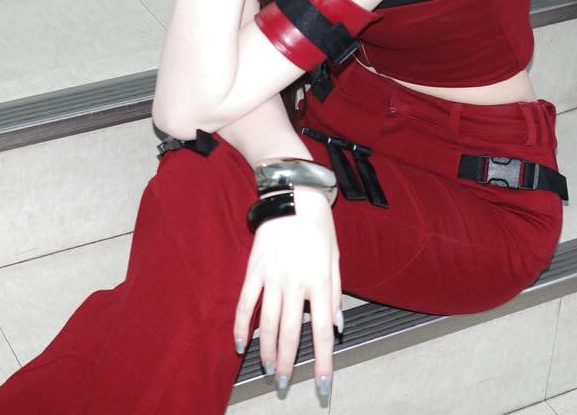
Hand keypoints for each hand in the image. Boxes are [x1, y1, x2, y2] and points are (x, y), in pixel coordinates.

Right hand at [232, 187, 341, 394]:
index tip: (321, 383)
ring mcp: (272, 276)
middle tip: (283, 383)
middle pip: (289, 332)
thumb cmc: (318, 224)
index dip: (321, 361)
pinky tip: (240, 343)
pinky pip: (245, 303)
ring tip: (267, 369)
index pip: (321, 332)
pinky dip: (241, 325)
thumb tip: (336, 325)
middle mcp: (296, 283)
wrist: (294, 193)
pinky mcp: (254, 269)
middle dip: (287, 362)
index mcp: (319, 282)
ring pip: (266, 323)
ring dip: (266, 350)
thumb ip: (335, 293)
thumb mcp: (335, 257)